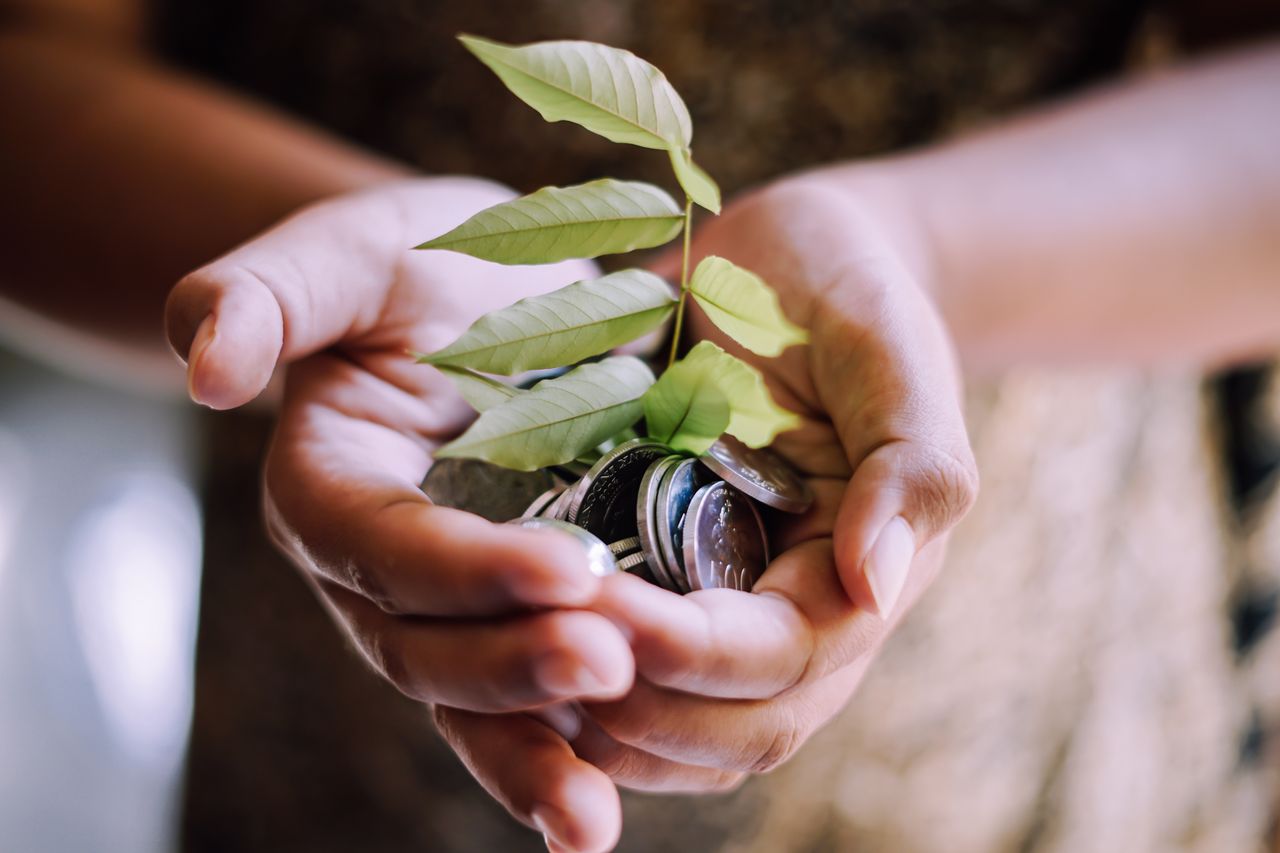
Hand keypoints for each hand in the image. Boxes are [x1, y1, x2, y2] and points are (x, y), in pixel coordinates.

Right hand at [163, 177, 640, 819]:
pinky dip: (563, 751)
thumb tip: (202, 364)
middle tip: (611, 666)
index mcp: (328, 488)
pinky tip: (615, 801)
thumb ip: (266, 293)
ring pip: (468, 702)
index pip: (381, 546)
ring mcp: (443, 607)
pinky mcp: (509, 617)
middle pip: (424, 646)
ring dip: (530, 754)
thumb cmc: (411, 266)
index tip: (565, 569)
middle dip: (511, 670)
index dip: (462, 567)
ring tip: (593, 813)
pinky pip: (525, 698)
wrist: (485, 296)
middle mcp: (376, 569)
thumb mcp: (346, 250)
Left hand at [433, 179, 978, 850]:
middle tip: (536, 640)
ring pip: (673, 733)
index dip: (695, 651)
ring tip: (507, 663)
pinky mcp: (661, 591)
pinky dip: (567, 690)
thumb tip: (871, 584)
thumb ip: (907, 461)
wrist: (781, 268)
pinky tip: (501, 650)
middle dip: (637, 702)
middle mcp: (791, 617)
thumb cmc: (843, 294)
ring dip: (594, 721)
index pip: (784, 657)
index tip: (603, 602)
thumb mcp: (887, 348)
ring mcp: (723, 614)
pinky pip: (622, 680)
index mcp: (853, 574)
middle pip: (731, 729)